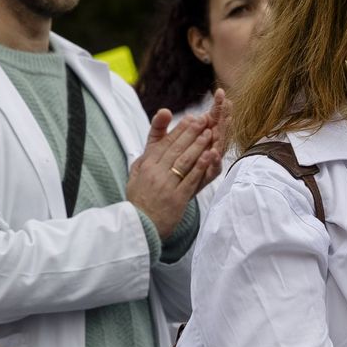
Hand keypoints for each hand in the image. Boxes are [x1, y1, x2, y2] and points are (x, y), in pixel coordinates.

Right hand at [126, 105, 219, 235]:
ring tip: (209, 132)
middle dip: (191, 132)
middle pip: (176, 148)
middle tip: (204, 120)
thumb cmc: (139, 200)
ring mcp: (166, 186)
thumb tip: (154, 144)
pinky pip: (191, 179)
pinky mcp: (177, 198)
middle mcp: (156, 173)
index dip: (179, 130)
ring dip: (198, 145)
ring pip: (185, 161)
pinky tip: (210, 155)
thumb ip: (145, 159)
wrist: (140, 227)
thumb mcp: (135, 176)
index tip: (191, 118)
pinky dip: (201, 166)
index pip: (165, 143)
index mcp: (146, 166)